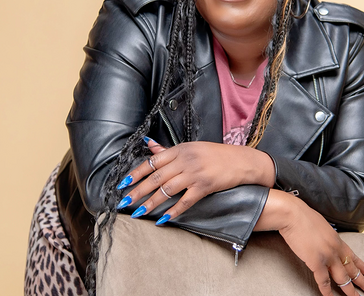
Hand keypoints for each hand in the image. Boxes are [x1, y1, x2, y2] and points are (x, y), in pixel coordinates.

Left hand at [117, 138, 274, 220]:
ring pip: (167, 190)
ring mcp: (195, 173)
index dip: (136, 173)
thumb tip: (148, 144)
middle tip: (124, 201)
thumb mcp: (191, 147)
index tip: (123, 183)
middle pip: (156, 177)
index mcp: (180, 149)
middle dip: (137, 190)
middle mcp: (185, 160)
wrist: (240, 160)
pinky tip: (163, 219)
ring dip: (151, 203)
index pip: (152, 162)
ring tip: (138, 212)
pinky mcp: (204, 186)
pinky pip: (185, 201)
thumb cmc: (214, 154)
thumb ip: (168, 149)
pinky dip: (173, 211)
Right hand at [256, 190, 363, 295]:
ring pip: (343, 279)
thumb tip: (326, 240)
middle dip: (363, 283)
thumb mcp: (321, 224)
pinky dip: (327, 292)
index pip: (354, 257)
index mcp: (337, 239)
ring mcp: (327, 256)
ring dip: (350, 291)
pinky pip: (324, 281)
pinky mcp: (316, 262)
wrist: (292, 214)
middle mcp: (335, 249)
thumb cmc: (302, 216)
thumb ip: (327, 236)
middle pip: (352, 270)